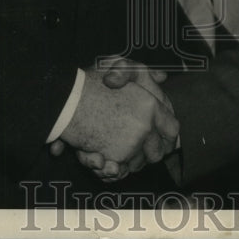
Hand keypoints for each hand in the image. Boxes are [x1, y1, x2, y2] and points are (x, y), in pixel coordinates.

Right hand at [56, 62, 177, 180]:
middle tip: (139, 149)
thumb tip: (162, 77)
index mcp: (151, 104)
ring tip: (115, 151)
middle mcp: (145, 126)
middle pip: (158, 152)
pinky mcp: (114, 159)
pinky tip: (102, 159)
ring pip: (138, 163)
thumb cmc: (91, 82)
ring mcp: (131, 144)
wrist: (66, 100)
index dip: (168, 136)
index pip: (173, 129)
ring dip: (129, 162)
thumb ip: (143, 73)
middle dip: (150, 153)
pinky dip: (112, 170)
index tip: (162, 139)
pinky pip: (120, 171)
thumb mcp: (121, 67)